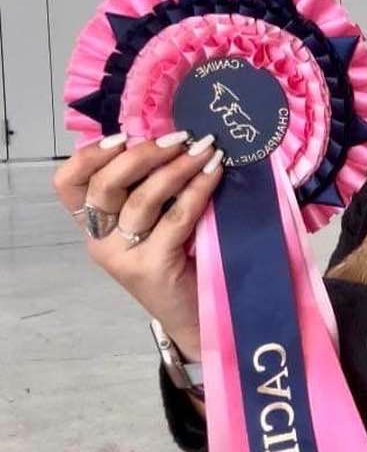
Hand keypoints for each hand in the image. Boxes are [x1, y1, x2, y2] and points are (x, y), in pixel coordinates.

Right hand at [53, 131, 223, 358]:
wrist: (196, 315)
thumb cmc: (180, 259)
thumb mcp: (156, 221)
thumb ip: (150, 188)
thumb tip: (174, 139)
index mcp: (94, 225)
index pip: (69, 184)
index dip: (89, 156)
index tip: (124, 136)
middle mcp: (100, 241)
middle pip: (103, 186)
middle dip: (142, 155)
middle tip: (179, 138)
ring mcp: (124, 256)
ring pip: (141, 199)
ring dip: (176, 168)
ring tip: (205, 150)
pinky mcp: (152, 267)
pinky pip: (175, 218)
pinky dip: (197, 190)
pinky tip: (214, 174)